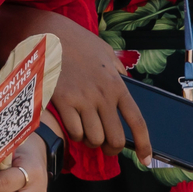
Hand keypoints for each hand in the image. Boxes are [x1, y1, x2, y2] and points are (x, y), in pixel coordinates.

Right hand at [46, 28, 151, 160]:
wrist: (47, 33)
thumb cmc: (76, 40)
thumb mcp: (105, 51)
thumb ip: (118, 70)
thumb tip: (126, 84)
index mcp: (116, 84)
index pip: (137, 121)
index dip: (144, 144)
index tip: (145, 159)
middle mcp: (102, 95)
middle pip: (114, 138)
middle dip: (111, 148)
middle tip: (105, 146)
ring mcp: (82, 100)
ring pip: (94, 139)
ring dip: (91, 141)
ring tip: (86, 132)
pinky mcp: (63, 102)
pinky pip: (74, 133)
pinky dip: (75, 135)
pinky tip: (72, 125)